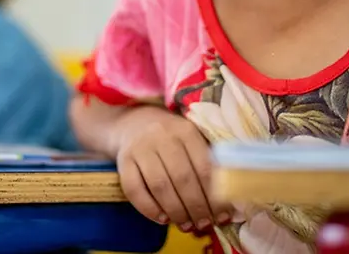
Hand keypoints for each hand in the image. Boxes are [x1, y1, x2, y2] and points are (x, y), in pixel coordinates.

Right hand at [114, 106, 232, 232]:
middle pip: (183, 178)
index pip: (204, 167)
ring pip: (160, 186)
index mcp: (186, 131)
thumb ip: (206, 164)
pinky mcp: (123, 161)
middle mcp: (162, 136)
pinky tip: (163, 219)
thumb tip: (225, 204)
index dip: (214, 196)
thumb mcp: (191, 140)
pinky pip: (134, 190)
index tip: (222, 216)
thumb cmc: (171, 138)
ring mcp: (140, 148)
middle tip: (204, 224)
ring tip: (187, 226)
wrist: (133, 123)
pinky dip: (149, 209)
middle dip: (196, 207)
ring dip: (176, 211)